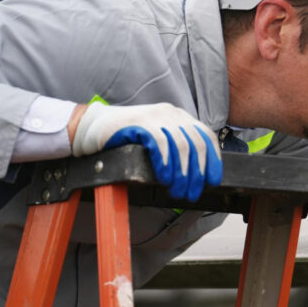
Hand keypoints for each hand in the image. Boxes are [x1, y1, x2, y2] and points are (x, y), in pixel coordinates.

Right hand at [72, 102, 222, 200]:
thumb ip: (175, 148)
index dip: (213, 160)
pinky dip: (166, 162)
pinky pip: (160, 143)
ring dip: (182, 173)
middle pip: (196, 144)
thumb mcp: (157, 139)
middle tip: (191, 193)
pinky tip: (165, 177)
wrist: (94, 126)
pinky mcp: (140, 122)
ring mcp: (156, 116)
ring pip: (181, 145)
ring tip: (177, 190)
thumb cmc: (127, 138)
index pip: (206, 136)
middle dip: (197, 172)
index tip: (213, 181)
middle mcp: (172, 114)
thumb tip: (195, 175)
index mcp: (179, 117)